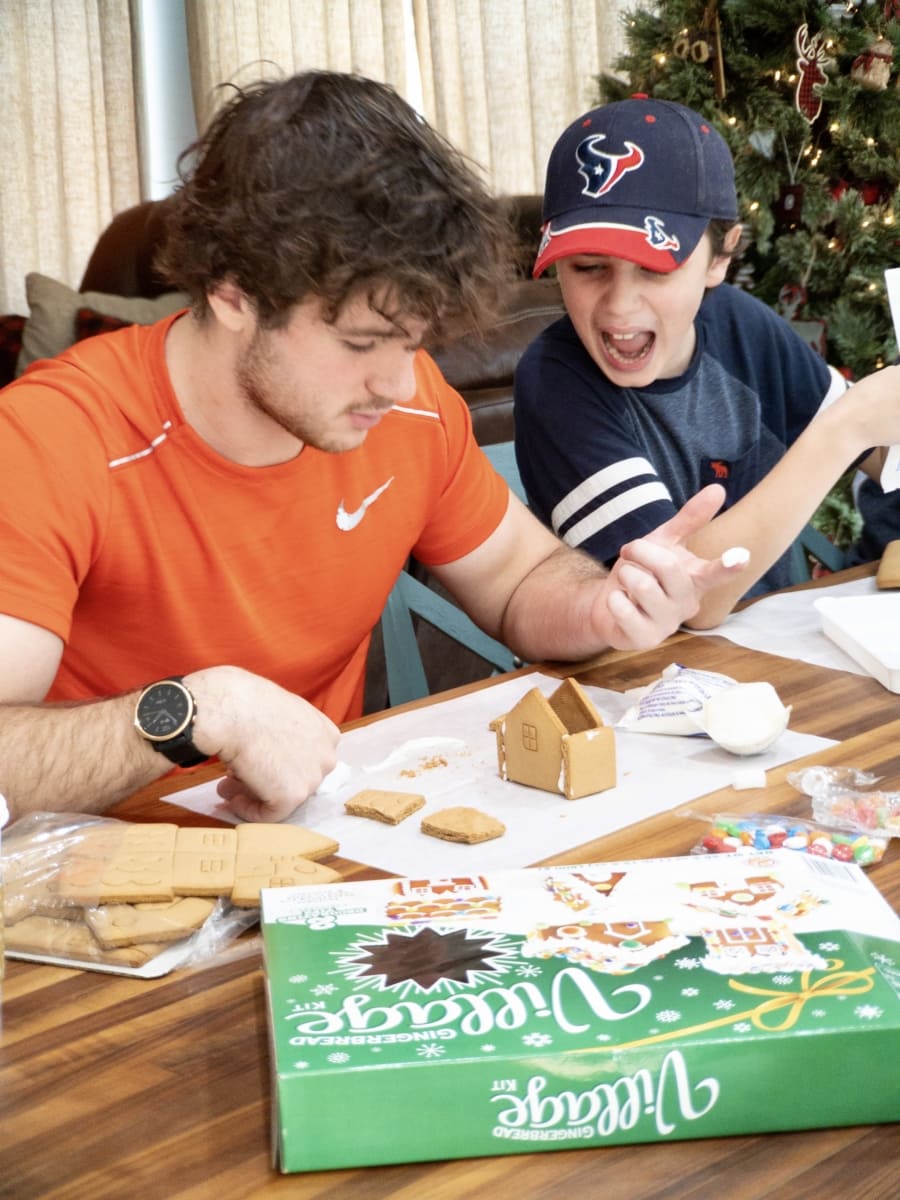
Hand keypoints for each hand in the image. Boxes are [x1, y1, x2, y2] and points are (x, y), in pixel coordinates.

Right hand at [186, 666, 339, 820]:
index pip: (307, 759)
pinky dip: (249, 811)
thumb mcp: (280, 710)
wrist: (231, 711)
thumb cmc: (246, 701)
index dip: (280, 764)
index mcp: (326, 733)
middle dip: (267, 779)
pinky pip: (269, 814)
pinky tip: (232, 799)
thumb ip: (286, 733)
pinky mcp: (291, 796)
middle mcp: (326, 756)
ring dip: (254, 794)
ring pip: (282, 796)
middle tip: (237, 777)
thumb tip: (270, 753)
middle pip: (295, 778)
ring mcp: (311, 778)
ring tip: (227, 786)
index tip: (259, 762)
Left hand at [597, 484, 747, 648]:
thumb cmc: (642, 571)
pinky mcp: (645, 639)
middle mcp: (687, 603)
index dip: (728, 564)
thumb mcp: (663, 541)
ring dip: (625, 573)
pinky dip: (613, 597)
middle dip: (640, 551)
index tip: (741, 556)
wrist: (607, 604)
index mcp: (696, 579)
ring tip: (626, 580)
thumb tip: (718, 489)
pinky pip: (623, 609)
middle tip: (630, 553)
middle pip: (668, 567)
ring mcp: (667, 624)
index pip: (715, 572)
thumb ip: (690, 519)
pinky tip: (618, 601)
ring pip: (642, 585)